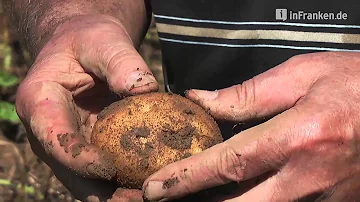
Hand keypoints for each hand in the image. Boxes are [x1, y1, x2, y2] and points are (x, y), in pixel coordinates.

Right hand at [16, 15, 157, 201]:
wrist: (86, 46)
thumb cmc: (89, 39)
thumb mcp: (103, 40)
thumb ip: (121, 62)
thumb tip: (144, 90)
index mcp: (40, 102)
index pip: (55, 139)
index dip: (79, 159)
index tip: (110, 169)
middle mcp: (49, 130)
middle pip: (70, 172)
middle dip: (102, 191)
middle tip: (138, 198)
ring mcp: (69, 142)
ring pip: (86, 181)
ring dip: (115, 195)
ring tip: (147, 198)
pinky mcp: (89, 146)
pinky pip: (102, 172)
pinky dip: (123, 182)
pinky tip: (149, 184)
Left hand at [142, 52, 359, 201]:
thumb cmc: (354, 83)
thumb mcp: (300, 75)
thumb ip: (247, 94)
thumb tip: (203, 101)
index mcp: (299, 138)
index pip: (228, 164)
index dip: (187, 178)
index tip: (157, 186)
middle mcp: (310, 178)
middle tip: (166, 198)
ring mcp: (325, 199)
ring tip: (198, 193)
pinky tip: (238, 193)